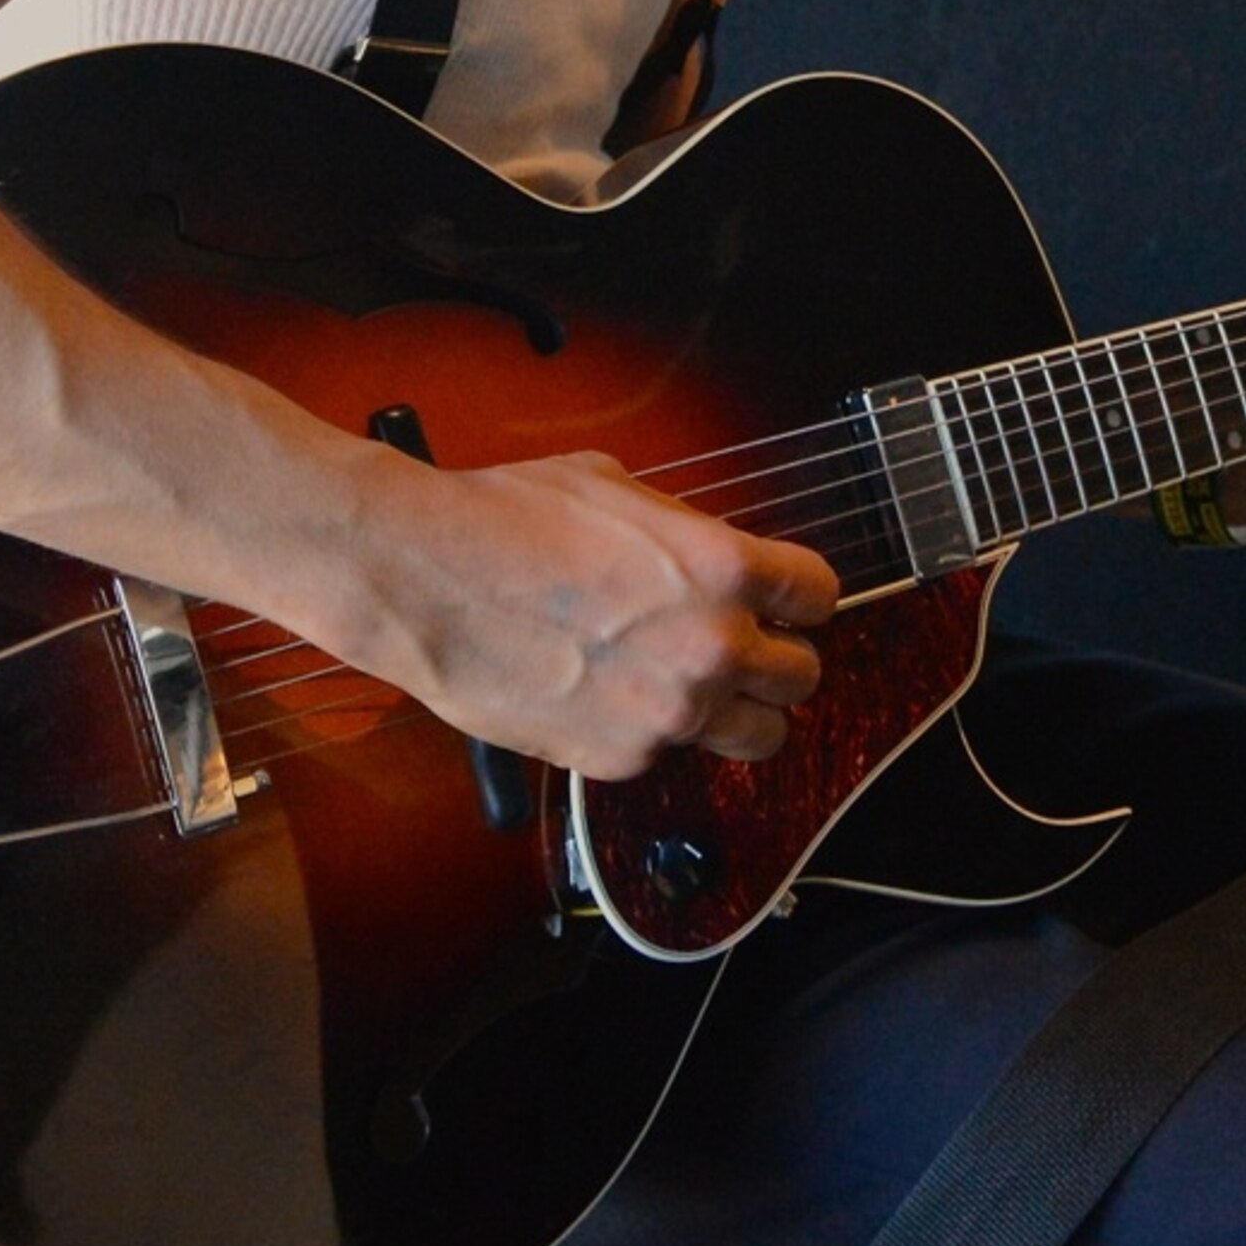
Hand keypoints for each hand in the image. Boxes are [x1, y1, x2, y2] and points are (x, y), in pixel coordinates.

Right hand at [338, 446, 839, 778]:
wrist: (426, 576)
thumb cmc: (507, 517)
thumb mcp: (616, 486)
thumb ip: (681, 530)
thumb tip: (699, 550)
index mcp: (723, 567)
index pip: (819, 596)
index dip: (802, 594)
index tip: (787, 599)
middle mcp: (711, 647)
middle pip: (804, 678)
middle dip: (779, 658)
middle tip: (745, 645)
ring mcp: (670, 713)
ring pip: (761, 738)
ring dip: (742, 712)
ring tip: (699, 686)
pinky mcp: (621, 759)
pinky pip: (672, 755)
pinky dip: (659, 733)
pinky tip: (616, 694)